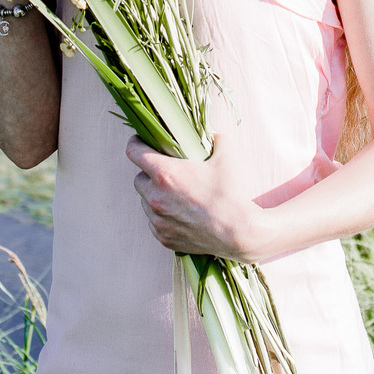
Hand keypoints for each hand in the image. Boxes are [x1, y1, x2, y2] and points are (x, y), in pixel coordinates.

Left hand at [126, 134, 277, 260]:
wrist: (240, 232)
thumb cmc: (231, 193)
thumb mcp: (226, 157)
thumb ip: (216, 139)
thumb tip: (212, 135)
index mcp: (165, 173)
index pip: (133, 151)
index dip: (136, 143)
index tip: (141, 142)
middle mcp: (156, 197)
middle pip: (138, 179)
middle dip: (149, 174)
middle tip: (167, 173)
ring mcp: (158, 220)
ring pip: (145, 202)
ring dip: (155, 196)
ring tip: (176, 195)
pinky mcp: (164, 238)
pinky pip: (154, 222)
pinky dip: (162, 216)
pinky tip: (180, 214)